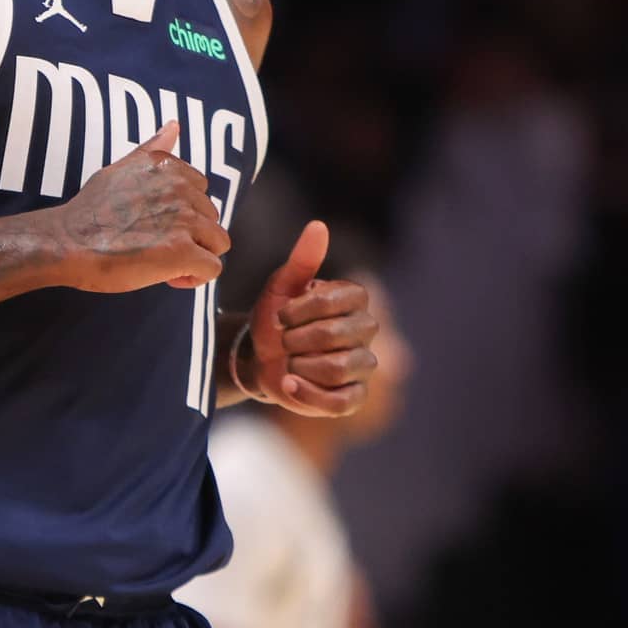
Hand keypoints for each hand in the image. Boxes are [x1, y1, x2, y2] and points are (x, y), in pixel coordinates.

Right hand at [54, 123, 228, 292]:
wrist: (67, 242)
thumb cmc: (88, 212)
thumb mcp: (120, 168)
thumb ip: (151, 149)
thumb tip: (174, 125)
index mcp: (167, 167)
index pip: (200, 191)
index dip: (182, 213)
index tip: (157, 225)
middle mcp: (180, 189)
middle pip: (210, 218)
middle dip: (190, 235)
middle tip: (155, 247)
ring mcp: (184, 220)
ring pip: (217, 242)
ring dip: (195, 255)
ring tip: (164, 263)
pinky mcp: (183, 251)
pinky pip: (212, 268)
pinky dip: (194, 277)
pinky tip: (169, 277)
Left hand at [243, 221, 377, 415]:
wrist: (261, 358)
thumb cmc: (276, 319)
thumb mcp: (282, 287)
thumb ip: (302, 259)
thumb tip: (318, 226)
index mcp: (355, 299)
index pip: (334, 301)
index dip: (300, 310)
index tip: (281, 315)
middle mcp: (366, 330)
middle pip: (335, 336)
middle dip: (296, 339)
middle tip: (283, 340)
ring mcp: (363, 365)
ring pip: (337, 368)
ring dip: (299, 366)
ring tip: (288, 362)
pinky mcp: (354, 396)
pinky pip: (340, 401)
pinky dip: (307, 393)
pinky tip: (289, 383)